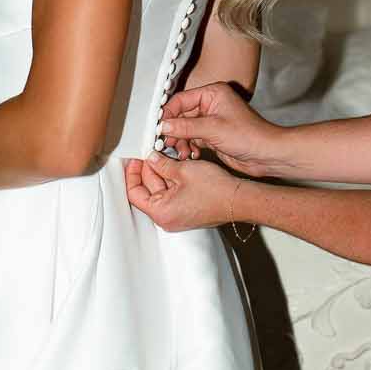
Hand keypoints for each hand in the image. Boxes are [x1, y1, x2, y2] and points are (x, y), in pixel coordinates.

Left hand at [125, 152, 246, 232]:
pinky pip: (172, 193)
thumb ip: (161, 164)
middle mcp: (166, 218)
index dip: (132, 173)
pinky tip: (175, 164)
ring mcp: (176, 215)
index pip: (134, 193)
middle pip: (147, 190)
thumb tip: (150, 158)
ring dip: (161, 172)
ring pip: (160, 190)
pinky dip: (171, 179)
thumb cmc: (215, 190)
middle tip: (150, 152)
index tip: (135, 159)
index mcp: (161, 212)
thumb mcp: (183, 171)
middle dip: (148, 169)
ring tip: (165, 155)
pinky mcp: (185, 210)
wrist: (238, 200)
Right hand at [159, 82, 284, 175]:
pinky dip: (189, 147)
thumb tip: (163, 126)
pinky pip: (192, 139)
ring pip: (185, 129)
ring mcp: (211, 121)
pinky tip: (191, 155)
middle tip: (165, 143)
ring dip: (181, 141)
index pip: (181, 100)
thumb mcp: (213, 129)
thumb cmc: (250, 135)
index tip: (157, 127)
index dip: (167, 114)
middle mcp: (211, 105)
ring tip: (182, 152)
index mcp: (212, 94)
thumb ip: (185, 127)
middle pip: (181, 115)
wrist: (267, 155)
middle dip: (173, 130)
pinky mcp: (212, 136)